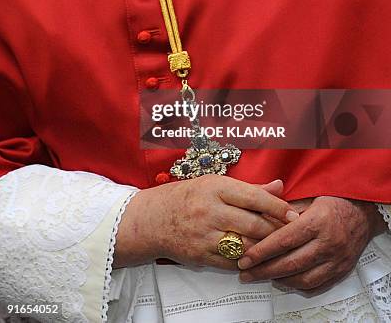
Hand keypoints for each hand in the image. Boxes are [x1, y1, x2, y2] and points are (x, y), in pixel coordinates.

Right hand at [114, 175, 298, 269]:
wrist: (153, 219)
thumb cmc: (188, 197)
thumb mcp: (215, 184)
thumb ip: (250, 188)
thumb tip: (279, 186)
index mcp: (215, 187)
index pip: (255, 197)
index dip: (278, 207)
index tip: (293, 214)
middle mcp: (210, 210)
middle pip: (254, 225)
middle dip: (275, 231)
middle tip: (289, 233)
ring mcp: (204, 235)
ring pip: (246, 246)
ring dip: (264, 248)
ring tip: (276, 245)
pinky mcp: (201, 255)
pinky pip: (232, 261)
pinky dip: (247, 260)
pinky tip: (254, 255)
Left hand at [238, 196, 386, 290]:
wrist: (363, 211)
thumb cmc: (334, 199)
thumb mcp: (308, 195)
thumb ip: (283, 207)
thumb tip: (258, 217)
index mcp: (318, 221)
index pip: (284, 240)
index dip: (262, 251)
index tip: (245, 257)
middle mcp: (328, 243)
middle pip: (290, 263)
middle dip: (264, 270)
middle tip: (245, 272)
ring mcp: (336, 259)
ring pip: (302, 278)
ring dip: (278, 279)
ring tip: (260, 275)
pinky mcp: (341, 270)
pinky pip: (316, 285)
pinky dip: (296, 285)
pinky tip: (283, 280)